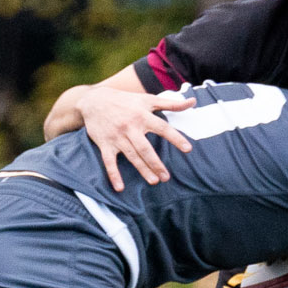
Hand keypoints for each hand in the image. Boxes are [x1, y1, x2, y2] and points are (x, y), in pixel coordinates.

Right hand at [77, 87, 194, 189]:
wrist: (94, 100)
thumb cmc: (126, 100)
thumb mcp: (147, 99)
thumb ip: (171, 104)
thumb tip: (193, 102)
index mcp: (142, 115)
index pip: (162, 128)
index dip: (176, 138)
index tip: (188, 149)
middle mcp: (130, 127)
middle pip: (145, 148)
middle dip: (156, 163)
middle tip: (166, 177)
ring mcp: (117, 137)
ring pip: (131, 156)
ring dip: (142, 169)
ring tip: (154, 181)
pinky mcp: (105, 144)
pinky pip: (109, 162)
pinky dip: (113, 175)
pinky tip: (120, 188)